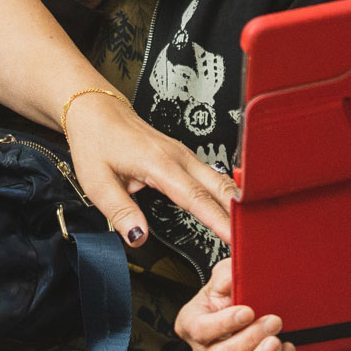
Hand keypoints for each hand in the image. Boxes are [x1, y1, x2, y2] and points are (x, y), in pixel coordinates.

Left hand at [62, 88, 236, 248]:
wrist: (96, 111)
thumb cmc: (96, 142)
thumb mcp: (98, 182)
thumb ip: (121, 212)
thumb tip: (139, 237)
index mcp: (159, 163)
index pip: (196, 198)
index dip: (218, 220)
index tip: (234, 238)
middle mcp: (178, 157)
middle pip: (220, 187)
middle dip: (239, 213)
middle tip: (254, 239)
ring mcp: (184, 155)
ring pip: (220, 180)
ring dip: (236, 204)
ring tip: (250, 230)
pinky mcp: (183, 157)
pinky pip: (212, 176)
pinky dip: (226, 194)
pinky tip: (233, 209)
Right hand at [175, 260, 296, 350]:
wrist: (245, 308)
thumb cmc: (229, 292)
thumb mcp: (224, 275)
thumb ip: (225, 274)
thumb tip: (231, 278)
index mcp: (191, 324)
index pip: (201, 330)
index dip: (224, 324)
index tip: (248, 311)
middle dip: (249, 340)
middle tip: (273, 321)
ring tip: (277, 343)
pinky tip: (287, 349)